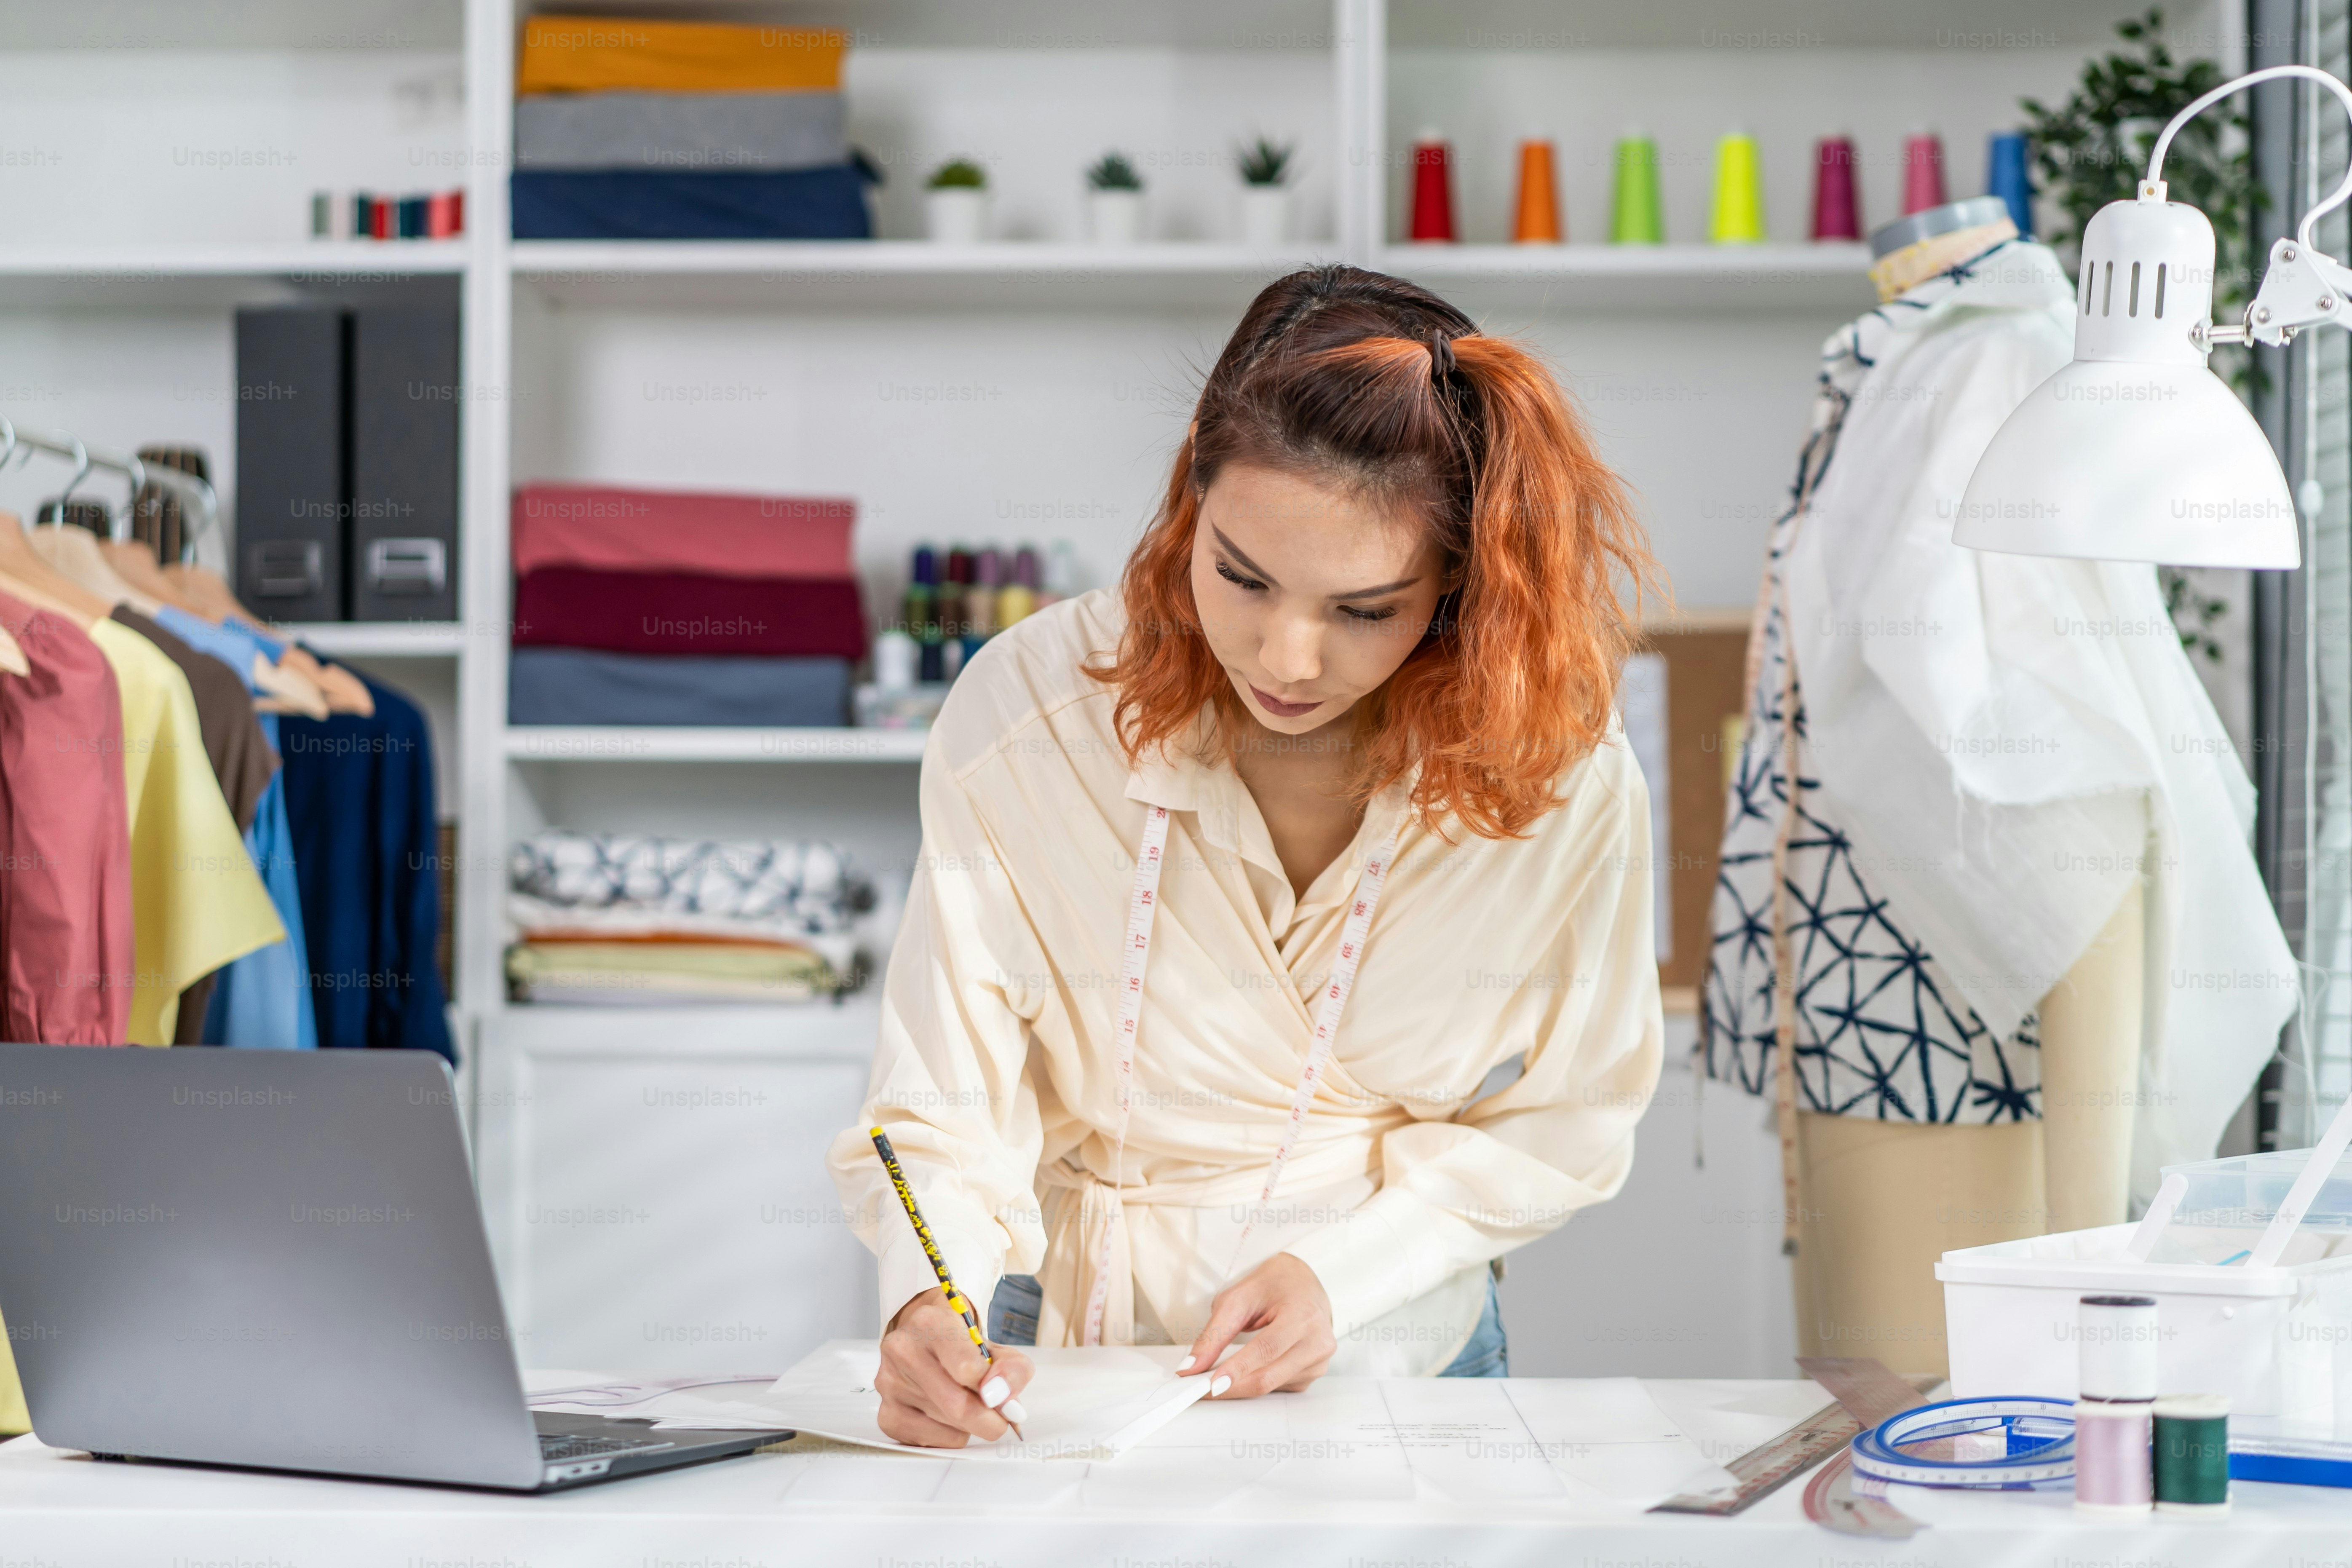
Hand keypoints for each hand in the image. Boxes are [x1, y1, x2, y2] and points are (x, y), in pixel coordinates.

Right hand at [876, 1288, 1034, 1446]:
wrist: (926, 1346)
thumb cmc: (963, 1350)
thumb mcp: (995, 1349)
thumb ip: (1011, 1369)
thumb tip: (1002, 1398)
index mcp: (930, 1323)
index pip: (967, 1367)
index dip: (993, 1388)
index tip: (1003, 1397)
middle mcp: (903, 1350)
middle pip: (956, 1403)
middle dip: (988, 1420)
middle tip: (1001, 1421)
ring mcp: (890, 1383)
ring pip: (945, 1424)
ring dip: (969, 1426)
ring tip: (970, 1408)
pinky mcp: (886, 1413)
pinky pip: (929, 1441)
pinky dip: (949, 1437)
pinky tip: (949, 1419)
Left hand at [1181, 1252, 1335, 1397]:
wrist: (1302, 1283)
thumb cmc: (1273, 1286)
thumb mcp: (1238, 1298)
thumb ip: (1214, 1333)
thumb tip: (1191, 1367)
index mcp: (1304, 1315)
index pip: (1267, 1349)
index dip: (1237, 1368)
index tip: (1210, 1383)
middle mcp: (1317, 1342)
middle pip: (1268, 1376)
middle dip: (1230, 1387)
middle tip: (1199, 1390)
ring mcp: (1319, 1362)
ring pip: (1270, 1386)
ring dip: (1240, 1386)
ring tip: (1217, 1375)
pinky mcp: (1312, 1375)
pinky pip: (1277, 1387)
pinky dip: (1255, 1382)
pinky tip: (1246, 1370)